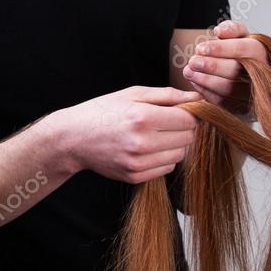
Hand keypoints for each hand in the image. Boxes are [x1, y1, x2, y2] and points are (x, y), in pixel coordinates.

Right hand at [53, 85, 199, 183]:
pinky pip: (166, 168)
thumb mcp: (133, 94)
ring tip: (156, 135)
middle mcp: (142, 143)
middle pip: (187, 138)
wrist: (73, 138)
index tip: (181, 110)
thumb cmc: (103, 111)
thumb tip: (197, 97)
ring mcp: (138, 163)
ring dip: (174, 144)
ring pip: (179, 155)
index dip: (189, 114)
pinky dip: (163, 158)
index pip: (188, 120)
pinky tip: (148, 148)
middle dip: (182, 128)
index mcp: (142, 117)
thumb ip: (168, 95)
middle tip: (166, 121)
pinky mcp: (135, 176)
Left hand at [182, 19, 268, 115]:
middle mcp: (264, 75)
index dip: (222, 48)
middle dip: (212, 66)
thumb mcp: (241, 36)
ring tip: (189, 72)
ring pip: (229, 89)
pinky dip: (206, 92)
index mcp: (264, 53)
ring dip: (205, 80)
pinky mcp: (243, 109)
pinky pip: (223, 103)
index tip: (201, 48)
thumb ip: (232, 29)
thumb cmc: (242, 55)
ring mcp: (255, 95)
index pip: (246, 49)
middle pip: (237, 70)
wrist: (247, 76)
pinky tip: (195, 82)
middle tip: (193, 61)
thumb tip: (220, 31)